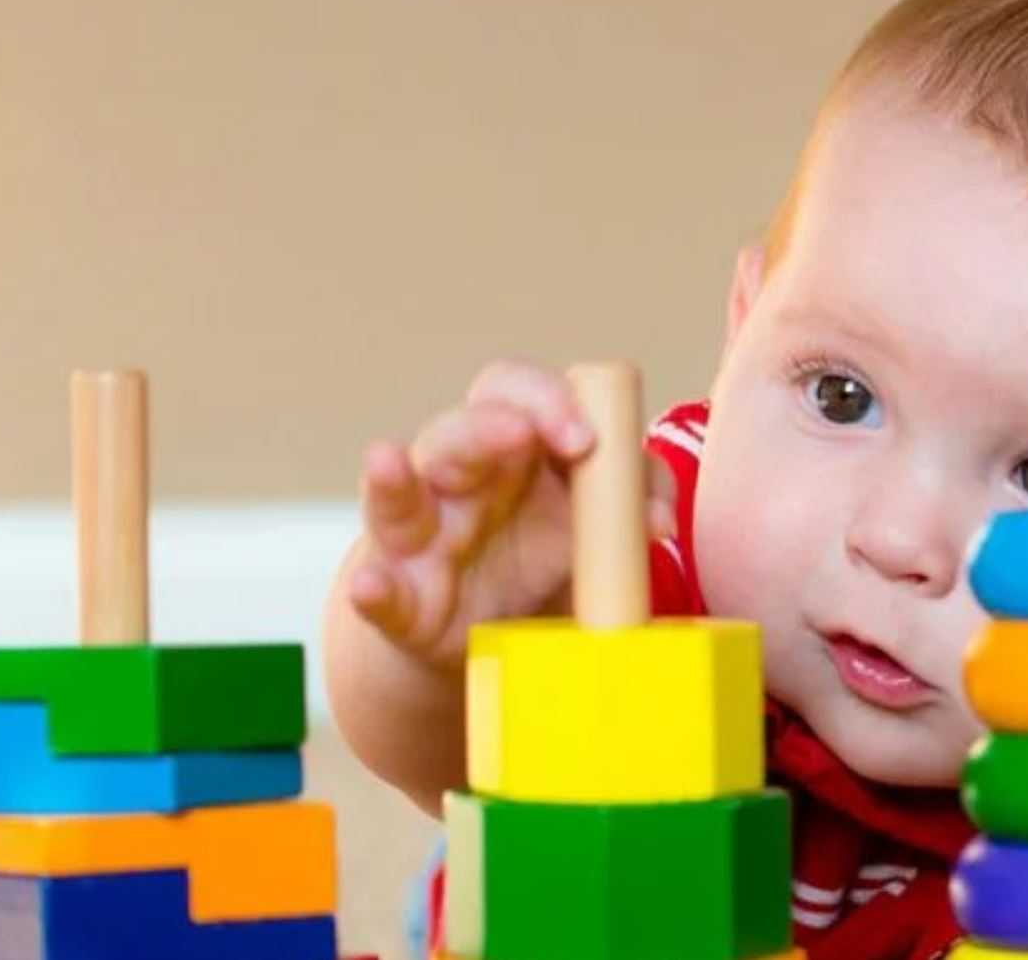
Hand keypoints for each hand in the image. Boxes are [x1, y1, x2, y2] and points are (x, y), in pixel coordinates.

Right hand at [346, 360, 675, 668]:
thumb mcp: (591, 523)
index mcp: (508, 446)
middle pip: (455, 433)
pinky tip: (370, 587)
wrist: (494, 635)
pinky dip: (371, 589)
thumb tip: (658, 519)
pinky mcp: (398, 597)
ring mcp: (417, 535)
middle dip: (485, 428)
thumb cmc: (541, 554)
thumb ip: (632, 501)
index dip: (546, 399)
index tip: (586, 438)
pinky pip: (377, 587)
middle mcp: (453, 477)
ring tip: (386, 462)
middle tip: (522, 434)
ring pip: (394, 498)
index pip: (511, 391)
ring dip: (391, 481)